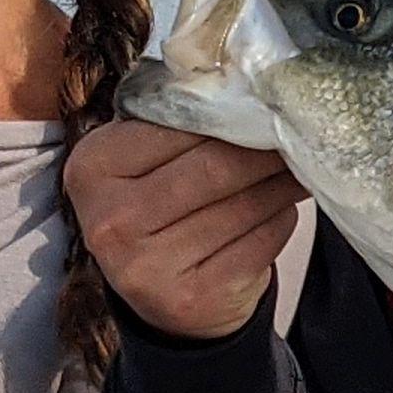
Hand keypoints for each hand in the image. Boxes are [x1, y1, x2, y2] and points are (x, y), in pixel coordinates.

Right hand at [67, 115, 304, 340]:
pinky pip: (261, 240)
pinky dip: (281, 217)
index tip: (265, 103)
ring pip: (245, 204)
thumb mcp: (143, 163)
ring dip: (283, 180)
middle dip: (265, 147)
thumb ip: (176, 126)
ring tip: (299, 163)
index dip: (229, 114)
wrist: (162, 300)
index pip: (176, 126)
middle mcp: (112, 220)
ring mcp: (150, 266)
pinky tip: (283, 206)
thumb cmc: (157, 212)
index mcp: (93, 169)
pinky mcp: (195, 298)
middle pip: (215, 166)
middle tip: (297, 130)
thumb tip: (251, 92)